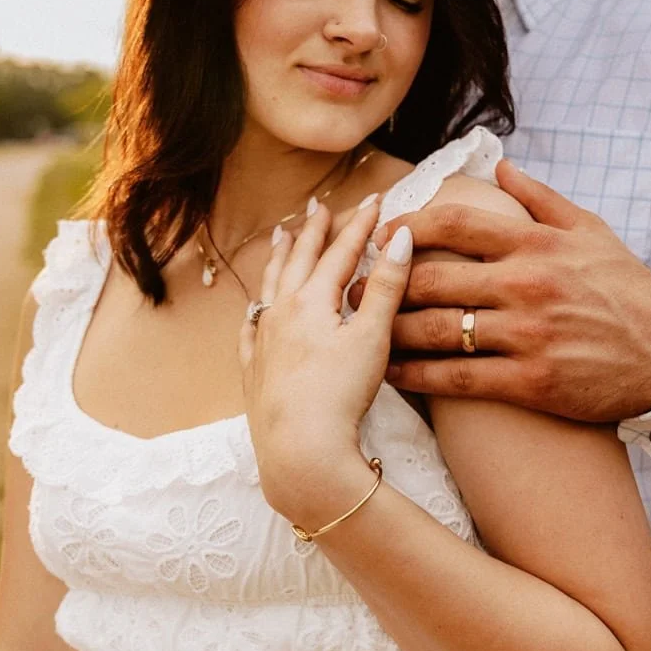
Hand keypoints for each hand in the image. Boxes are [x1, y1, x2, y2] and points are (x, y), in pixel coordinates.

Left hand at [239, 197, 414, 522]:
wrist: (300, 452)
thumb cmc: (339, 396)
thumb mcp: (373, 337)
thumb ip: (387, 285)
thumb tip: (401, 236)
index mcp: (313, 300)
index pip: (341, 252)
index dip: (360, 224)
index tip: (374, 199)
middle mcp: (282, 313)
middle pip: (299, 260)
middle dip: (313, 231)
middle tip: (318, 206)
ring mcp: (262, 341)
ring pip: (270, 287)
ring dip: (279, 259)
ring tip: (281, 236)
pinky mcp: (254, 371)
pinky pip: (250, 328)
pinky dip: (256, 310)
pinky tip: (256, 310)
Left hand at [357, 159, 650, 422]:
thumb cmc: (624, 288)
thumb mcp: (589, 230)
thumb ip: (538, 197)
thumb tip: (497, 168)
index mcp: (536, 243)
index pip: (455, 225)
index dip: (407, 227)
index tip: (381, 234)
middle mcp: (527, 285)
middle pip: (433, 279)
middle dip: (383, 282)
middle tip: (353, 286)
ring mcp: (528, 335)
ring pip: (438, 330)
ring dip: (390, 330)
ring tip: (362, 329)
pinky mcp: (530, 381)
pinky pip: (458, 377)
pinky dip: (417, 375)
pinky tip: (392, 372)